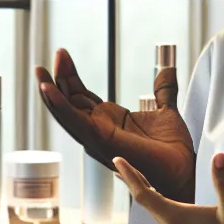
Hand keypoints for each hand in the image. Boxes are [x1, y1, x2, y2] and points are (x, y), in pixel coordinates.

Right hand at [36, 48, 195, 202]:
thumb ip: (163, 90)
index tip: (62, 54)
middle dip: (59, 77)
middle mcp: (98, 130)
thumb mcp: (166, 111)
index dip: (70, 76)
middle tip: (55, 54)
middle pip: (70, 101)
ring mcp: (97, 137)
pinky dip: (60, 106)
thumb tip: (168, 70)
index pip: (80, 96)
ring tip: (40, 72)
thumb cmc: (173, 151)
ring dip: (51, 91)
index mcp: (109, 121)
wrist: (184, 169)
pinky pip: (75, 122)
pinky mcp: (100, 141)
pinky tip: (49, 89)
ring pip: (66, 113)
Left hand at [114, 152, 223, 223]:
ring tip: (129, 171)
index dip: (130, 176)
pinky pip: (156, 210)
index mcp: (175, 217)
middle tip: (118, 160)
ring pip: (149, 205)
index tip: (117, 160)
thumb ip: (223, 182)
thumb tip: (219, 157)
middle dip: (130, 179)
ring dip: (138, 188)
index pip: (144, 194)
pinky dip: (149, 196)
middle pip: (142, 199)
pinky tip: (151, 189)